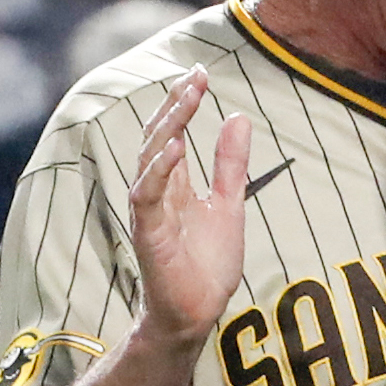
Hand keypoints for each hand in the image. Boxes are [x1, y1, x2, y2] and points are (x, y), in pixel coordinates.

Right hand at [130, 66, 251, 347]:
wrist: (197, 312)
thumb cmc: (206, 263)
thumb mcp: (228, 204)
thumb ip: (230, 164)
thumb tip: (238, 116)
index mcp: (173, 183)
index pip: (173, 132)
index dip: (184, 103)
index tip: (201, 73)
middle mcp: (156, 192)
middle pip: (159, 138)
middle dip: (176, 106)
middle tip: (195, 77)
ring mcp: (150, 212)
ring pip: (149, 161)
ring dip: (168, 128)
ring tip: (187, 99)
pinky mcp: (149, 235)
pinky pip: (147, 197)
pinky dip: (159, 172)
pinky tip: (176, 149)